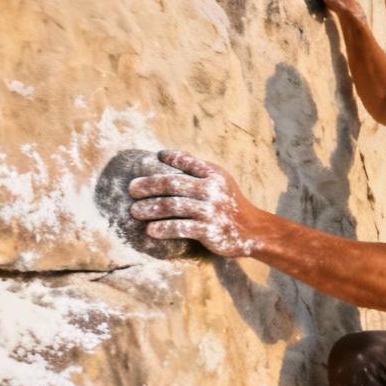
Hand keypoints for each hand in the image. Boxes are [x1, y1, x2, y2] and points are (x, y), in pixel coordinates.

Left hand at [127, 150, 264, 257]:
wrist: (253, 230)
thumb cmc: (231, 204)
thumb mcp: (221, 181)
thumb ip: (198, 169)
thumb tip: (166, 155)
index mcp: (213, 175)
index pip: (187, 162)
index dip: (171, 158)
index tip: (157, 156)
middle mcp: (211, 190)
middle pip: (172, 185)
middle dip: (149, 186)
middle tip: (132, 189)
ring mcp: (209, 211)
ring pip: (172, 207)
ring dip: (150, 209)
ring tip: (134, 211)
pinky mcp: (208, 230)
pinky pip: (180, 228)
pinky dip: (164, 229)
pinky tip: (151, 230)